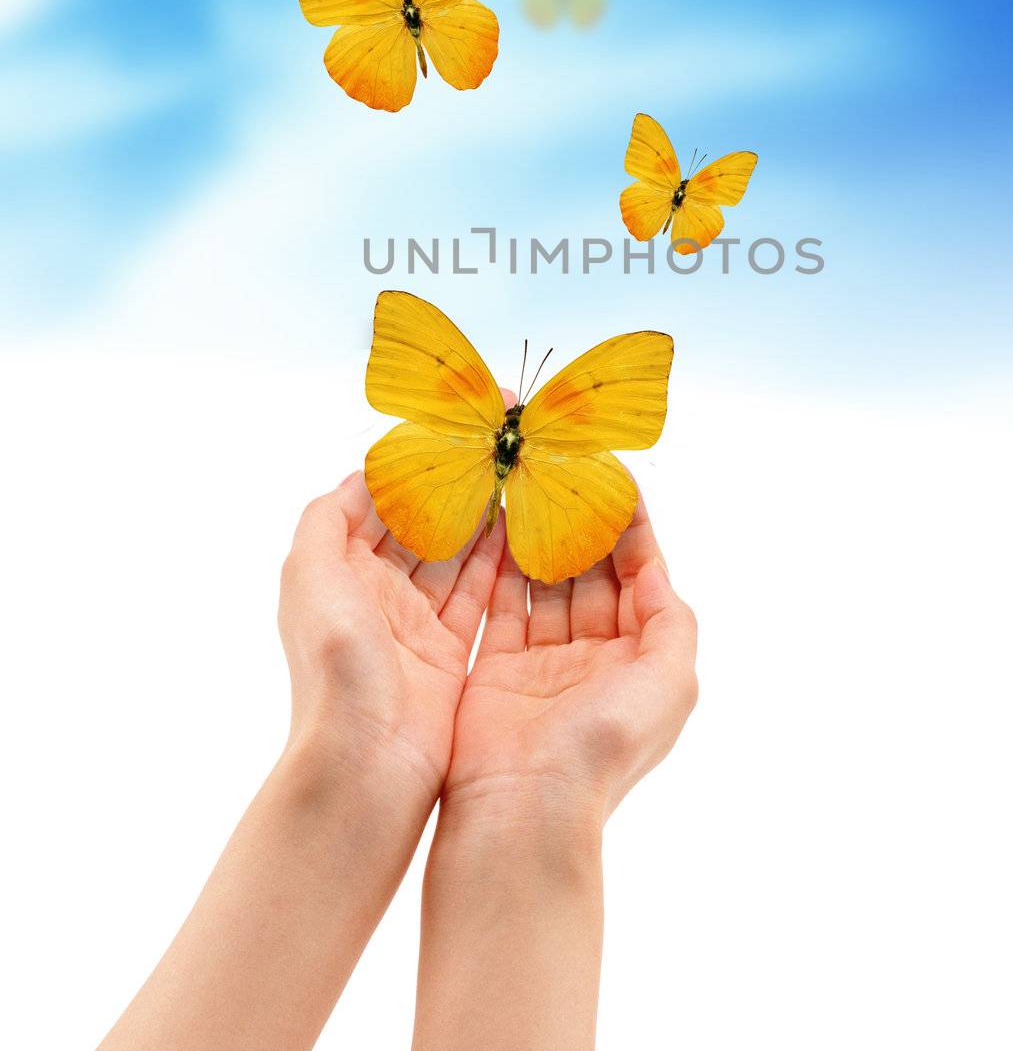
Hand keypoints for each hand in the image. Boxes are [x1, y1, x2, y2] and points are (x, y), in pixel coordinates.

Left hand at [278, 470, 503, 804]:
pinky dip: (499, 562)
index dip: (412, 463)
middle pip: (420, 524)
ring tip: (515, 477)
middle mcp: (375, 593)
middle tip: (496, 447)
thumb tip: (361, 478)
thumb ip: (325, 520)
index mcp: (338, 571)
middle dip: (454, 485)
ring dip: (481, 517)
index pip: (377, 501)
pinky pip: (479, 594)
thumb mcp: (310, 577)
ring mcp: (414, 623)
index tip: (452, 429)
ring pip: (453, 555)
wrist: (366, 763)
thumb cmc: (335, 669)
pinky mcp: (451, 651)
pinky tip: (524, 530)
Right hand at [444, 477, 697, 829]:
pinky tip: (497, 526)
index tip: (616, 482)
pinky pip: (504, 604)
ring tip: (530, 489)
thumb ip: (671, 621)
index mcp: (641, 663)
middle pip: (594, 576)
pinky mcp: (499, 668)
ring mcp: (546, 663)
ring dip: (543, 539)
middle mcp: (597, 660)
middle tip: (565, 476)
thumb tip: (655, 572)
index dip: (632, 531)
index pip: (642, 579)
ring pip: (548, 584)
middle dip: (584, 527)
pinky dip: (501, 566)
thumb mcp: (670, 683)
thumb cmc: (603, 747)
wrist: (525, 807)